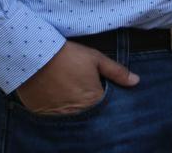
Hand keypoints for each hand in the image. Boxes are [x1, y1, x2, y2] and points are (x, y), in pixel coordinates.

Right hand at [15, 41, 137, 115]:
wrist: (35, 56)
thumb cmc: (69, 56)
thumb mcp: (96, 59)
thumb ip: (117, 72)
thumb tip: (136, 81)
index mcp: (93, 100)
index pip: (105, 106)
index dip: (102, 95)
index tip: (97, 85)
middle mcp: (76, 112)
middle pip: (88, 112)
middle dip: (88, 102)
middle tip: (81, 86)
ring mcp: (57, 115)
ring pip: (71, 114)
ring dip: (73, 105)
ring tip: (68, 88)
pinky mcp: (41, 113)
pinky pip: (53, 115)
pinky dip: (57, 107)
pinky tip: (56, 93)